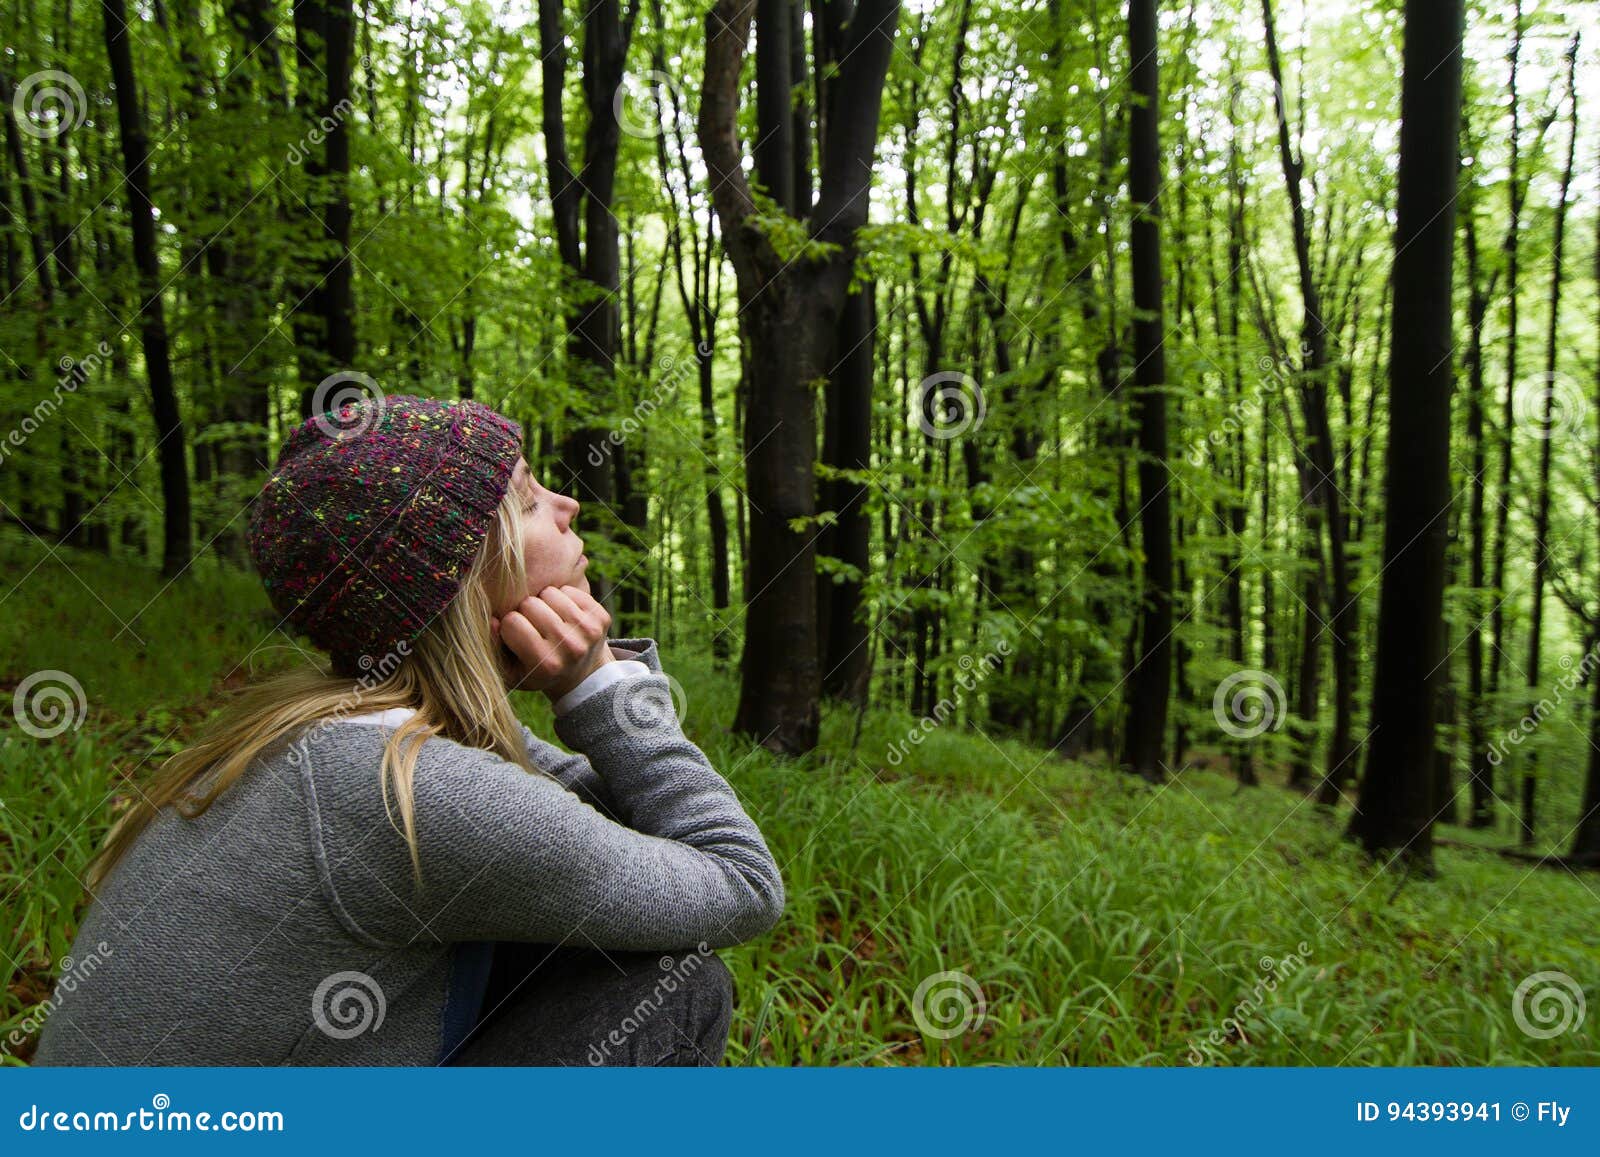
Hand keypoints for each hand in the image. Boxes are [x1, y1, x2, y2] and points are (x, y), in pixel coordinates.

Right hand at [491, 585, 614, 700]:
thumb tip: (493, 620)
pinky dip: (562, 598)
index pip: (512, 622)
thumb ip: (494, 648)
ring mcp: (588, 631)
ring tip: (547, 621)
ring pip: (549, 592)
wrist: (581, 676)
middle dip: (525, 612)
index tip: (517, 638)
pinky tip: (563, 617)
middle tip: (533, 628)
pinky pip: (569, 589)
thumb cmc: (536, 671)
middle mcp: (569, 647)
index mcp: (546, 663)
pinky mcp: (601, 617)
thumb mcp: (510, 671)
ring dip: (543, 603)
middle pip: (529, 604)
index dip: (509, 627)